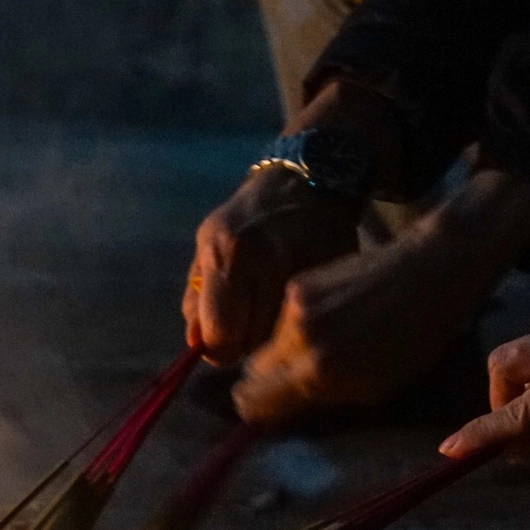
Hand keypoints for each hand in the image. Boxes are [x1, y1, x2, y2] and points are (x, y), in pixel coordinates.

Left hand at [182, 165, 360, 365]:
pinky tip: (297, 304)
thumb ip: (197, 299)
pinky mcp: (332, 275)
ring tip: (271, 311)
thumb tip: (198, 345)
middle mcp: (267, 262)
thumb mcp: (208, 246)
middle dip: (244, 342)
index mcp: (228, 255)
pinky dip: (300, 323)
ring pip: (280, 338)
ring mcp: (304, 269)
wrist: (307, 182)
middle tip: (247, 323)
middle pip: (251, 342)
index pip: (220, 332)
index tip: (220, 342)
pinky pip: (310, 321)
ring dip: (272, 336)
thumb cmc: (246, 219)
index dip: (217, 348)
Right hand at [232, 168, 529, 428]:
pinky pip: (283, 319)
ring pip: (269, 344)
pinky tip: (331, 318)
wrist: (428, 272)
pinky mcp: (298, 284)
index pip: (255, 401)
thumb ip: (322, 398)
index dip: (258, 410)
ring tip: (326, 344)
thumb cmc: (414, 339)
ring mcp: (294, 307)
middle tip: (296, 381)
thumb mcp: (373, 385)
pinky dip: (298, 326)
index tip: (268, 412)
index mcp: (319, 371)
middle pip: (254, 372)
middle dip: (268, 381)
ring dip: (286, 351)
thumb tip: (282, 413)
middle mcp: (298, 339)